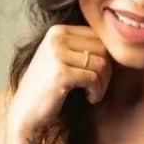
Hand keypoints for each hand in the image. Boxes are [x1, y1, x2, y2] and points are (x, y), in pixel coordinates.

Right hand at [6, 24, 111, 141]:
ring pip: (101, 63)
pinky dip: (96, 92)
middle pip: (102, 48)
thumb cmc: (48, 88)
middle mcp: (56, 38)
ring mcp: (57, 54)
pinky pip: (93, 78)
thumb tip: (117, 45)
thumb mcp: (62, 59)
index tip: (99, 75)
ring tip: (93, 93)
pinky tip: (90, 98)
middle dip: (107, 71)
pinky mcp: (61, 73)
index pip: (98, 36)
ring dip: (102, 83)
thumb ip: (82, 47)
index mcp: (58, 31)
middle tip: (99, 87)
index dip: (105, 57)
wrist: (25, 112)